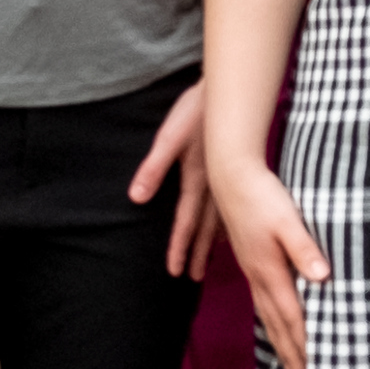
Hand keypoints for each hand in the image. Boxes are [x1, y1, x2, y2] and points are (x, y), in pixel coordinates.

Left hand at [136, 82, 215, 271]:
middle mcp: (214, 184)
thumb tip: (136, 198)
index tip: (175, 271)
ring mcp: (226, 177)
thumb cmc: (194, 111)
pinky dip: (229, 222)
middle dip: (197, 253)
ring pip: (221, 219)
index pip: (185, 221)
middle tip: (193, 278)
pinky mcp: (233, 168)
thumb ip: (153, 168)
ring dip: (213, 242)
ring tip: (209, 262)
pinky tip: (230, 230)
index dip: (179, 246)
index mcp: (196, 178)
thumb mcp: (169, 138)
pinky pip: (233, 205)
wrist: (226, 90)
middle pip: (205, 227)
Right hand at [212, 158, 337, 368]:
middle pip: (278, 327)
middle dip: (293, 357)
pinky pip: (263, 303)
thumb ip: (305, 249)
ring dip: (281, 344)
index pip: (292, 319)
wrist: (230, 176)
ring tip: (292, 368)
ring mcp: (253, 272)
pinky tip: (276, 327)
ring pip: (268, 318)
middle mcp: (259, 278)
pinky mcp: (251, 263)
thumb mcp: (288, 220)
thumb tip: (323, 279)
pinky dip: (272, 324)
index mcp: (270, 272)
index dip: (305, 347)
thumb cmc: (262, 196)